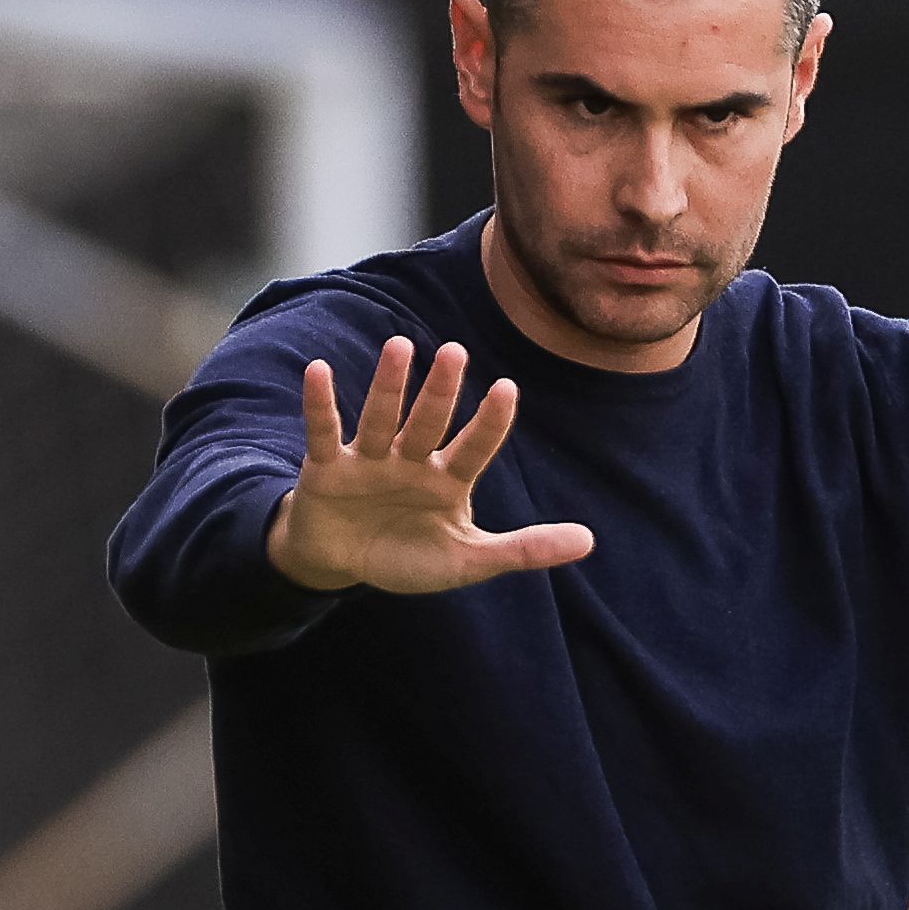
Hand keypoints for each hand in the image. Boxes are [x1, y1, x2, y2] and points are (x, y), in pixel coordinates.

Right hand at [261, 336, 596, 597]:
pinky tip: (319, 371)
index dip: (489, 423)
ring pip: (381, 418)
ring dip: (389, 385)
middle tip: (454, 352)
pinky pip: (323, 432)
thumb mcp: (467, 560)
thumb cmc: (407, 556)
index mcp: (448, 480)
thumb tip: (589, 541)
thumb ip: (524, 550)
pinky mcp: (327, 468)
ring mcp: (369, 460)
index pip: (474, 447)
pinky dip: (320, 405)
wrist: (341, 563)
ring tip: (399, 346)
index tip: (506, 389)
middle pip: (429, 422)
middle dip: (441, 390)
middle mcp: (411, 461)